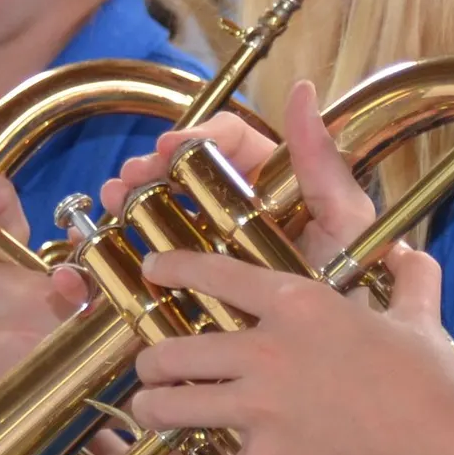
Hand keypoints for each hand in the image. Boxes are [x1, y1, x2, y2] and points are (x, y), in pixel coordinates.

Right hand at [104, 81, 369, 272]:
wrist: (336, 365)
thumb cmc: (352, 291)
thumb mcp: (345, 225)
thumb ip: (323, 163)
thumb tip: (301, 89)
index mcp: (273, 185)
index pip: (231, 141)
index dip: (197, 135)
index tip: (169, 148)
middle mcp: (238, 211)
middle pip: (184, 172)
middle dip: (150, 166)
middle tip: (130, 177)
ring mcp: (211, 251)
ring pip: (159, 211)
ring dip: (128, 198)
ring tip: (112, 199)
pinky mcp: (188, 290)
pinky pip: (148, 262)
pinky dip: (117, 250)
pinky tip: (101, 244)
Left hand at [128, 241, 453, 454]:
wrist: (434, 445)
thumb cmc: (429, 378)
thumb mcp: (419, 318)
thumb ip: (411, 280)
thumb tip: (411, 252)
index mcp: (296, 304)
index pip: (218, 275)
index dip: (176, 268)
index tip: (152, 268)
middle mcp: (264, 350)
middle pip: (174, 352)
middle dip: (151, 362)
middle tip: (149, 368)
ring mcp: (259, 406)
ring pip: (173, 407)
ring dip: (154, 411)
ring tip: (148, 413)